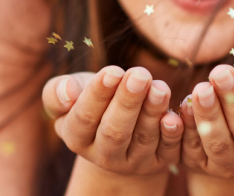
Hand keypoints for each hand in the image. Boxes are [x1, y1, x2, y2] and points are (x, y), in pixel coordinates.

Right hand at [42, 66, 184, 175]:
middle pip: (114, 132)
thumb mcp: (70, 93)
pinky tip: (175, 114)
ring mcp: (133, 162)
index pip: (84, 118)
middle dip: (128, 102)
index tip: (113, 71)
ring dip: (152, 112)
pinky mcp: (160, 161)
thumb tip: (68, 91)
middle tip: (139, 74)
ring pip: (143, 139)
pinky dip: (174, 134)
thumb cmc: (91, 100)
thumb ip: (58, 92)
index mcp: (76, 137)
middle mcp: (104, 155)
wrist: (119, 126)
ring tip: (158, 87)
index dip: (98, 95)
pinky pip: (169, 151)